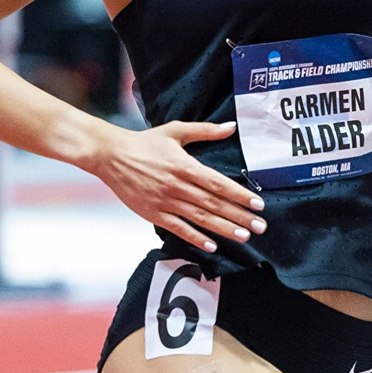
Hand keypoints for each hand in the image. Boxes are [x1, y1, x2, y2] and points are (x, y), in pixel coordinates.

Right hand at [88, 120, 264, 251]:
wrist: (110, 156)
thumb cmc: (145, 142)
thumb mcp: (175, 131)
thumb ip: (205, 131)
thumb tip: (231, 127)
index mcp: (185, 166)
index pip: (219, 184)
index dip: (240, 195)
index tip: (258, 204)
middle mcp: (177, 186)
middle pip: (214, 204)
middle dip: (240, 216)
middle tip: (261, 226)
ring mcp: (165, 202)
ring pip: (200, 218)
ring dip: (224, 229)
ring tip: (244, 236)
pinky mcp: (153, 214)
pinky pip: (178, 228)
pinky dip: (195, 238)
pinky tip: (212, 245)